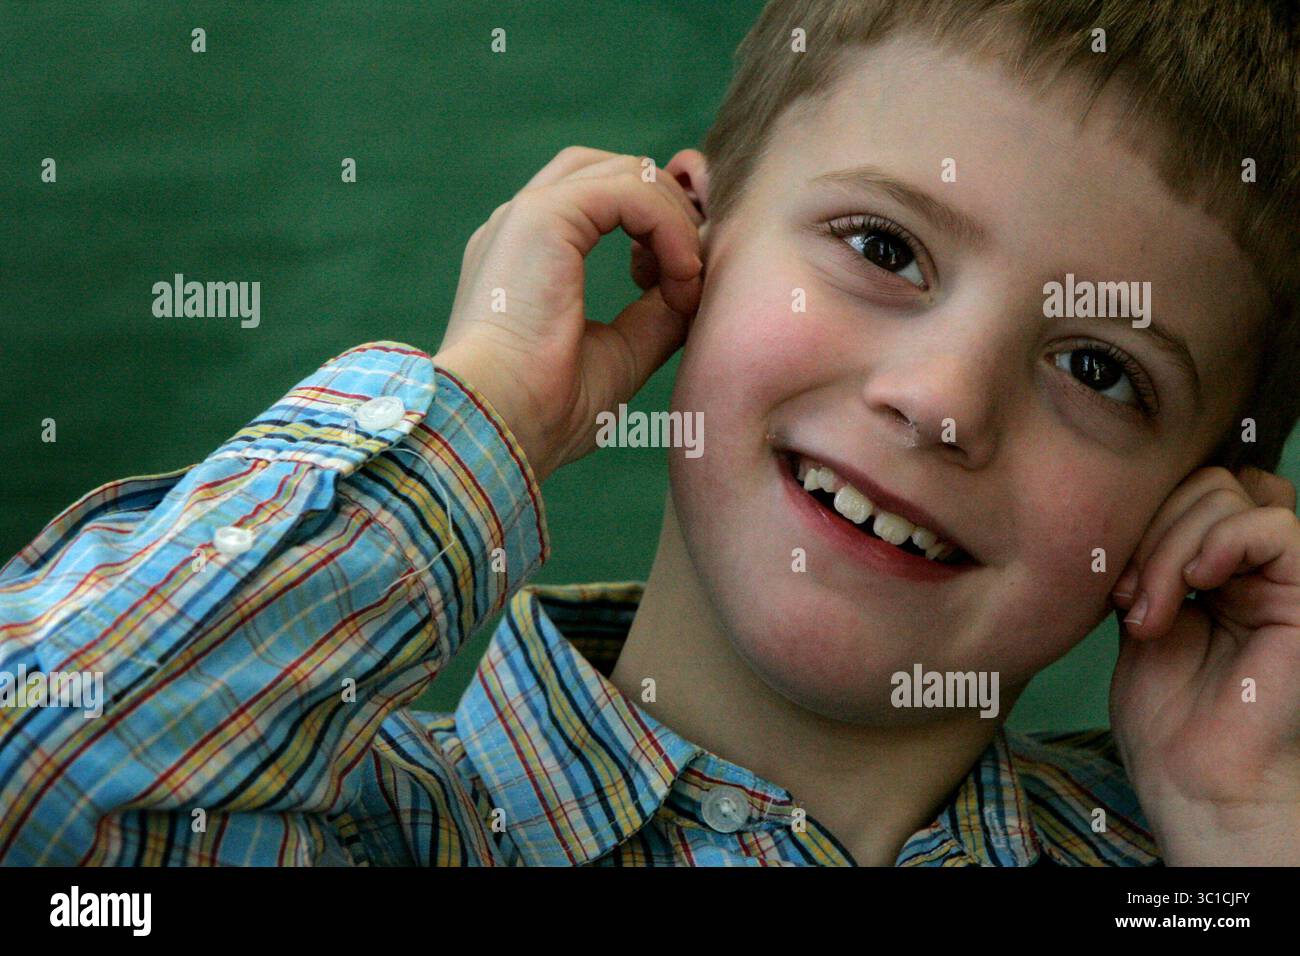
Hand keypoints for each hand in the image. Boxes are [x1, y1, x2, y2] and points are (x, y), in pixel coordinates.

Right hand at [435, 146, 704, 482]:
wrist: (500, 426)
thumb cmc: (546, 410)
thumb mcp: (620, 355)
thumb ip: (655, 314)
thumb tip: (693, 286)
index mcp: (529, 255)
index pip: (603, 199)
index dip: (658, 224)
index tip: (679, 284)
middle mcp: (522, 225)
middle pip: (615, 169)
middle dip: (672, 206)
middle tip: (695, 270)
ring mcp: (528, 215)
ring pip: (627, 172)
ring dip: (675, 220)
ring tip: (687, 281)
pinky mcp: (543, 216)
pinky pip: (630, 190)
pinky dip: (669, 226)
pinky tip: (680, 276)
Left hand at [1109, 465, 1299, 864]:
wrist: (1192, 776)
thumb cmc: (1164, 712)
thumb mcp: (1140, 609)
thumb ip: (1151, 552)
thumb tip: (1137, 495)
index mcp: (1217, 566)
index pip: (1191, 489)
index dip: (1145, 513)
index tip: (1108, 575)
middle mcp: (1255, 566)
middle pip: (1204, 485)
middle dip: (1150, 533)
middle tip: (1125, 599)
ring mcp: (1283, 578)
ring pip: (1229, 498)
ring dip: (1169, 549)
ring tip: (1148, 613)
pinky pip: (1274, 526)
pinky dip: (1222, 541)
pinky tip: (1196, 584)